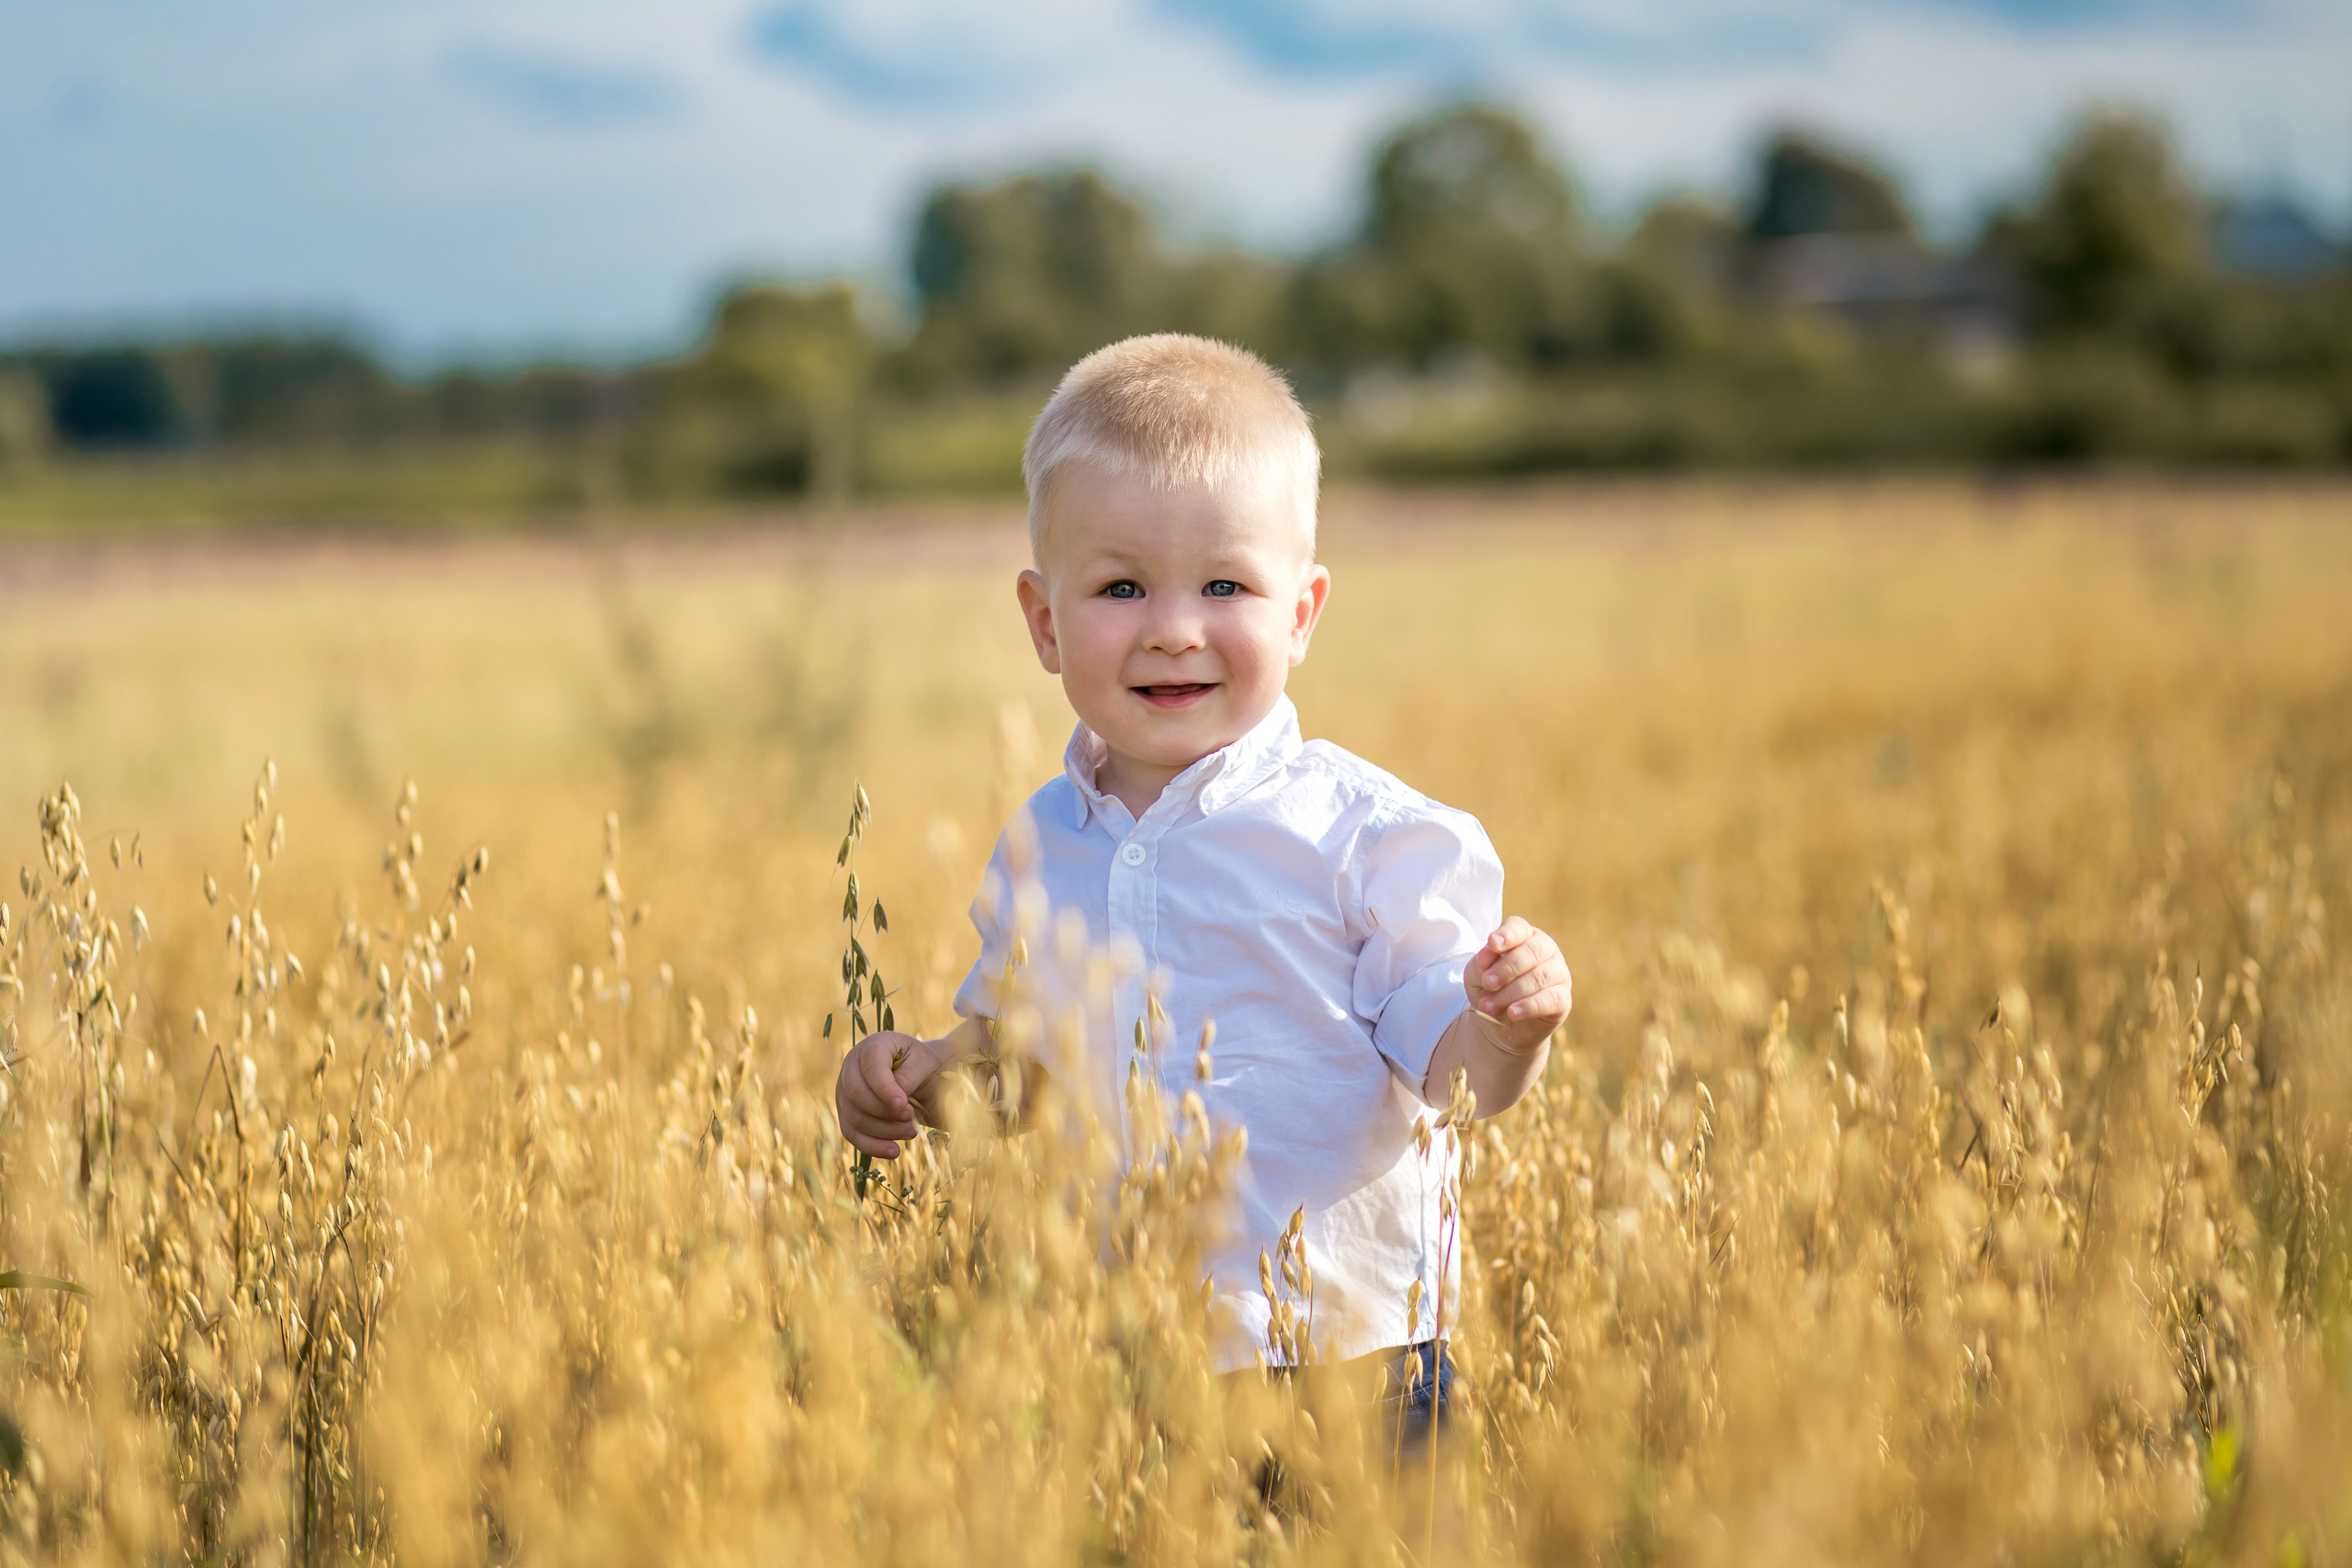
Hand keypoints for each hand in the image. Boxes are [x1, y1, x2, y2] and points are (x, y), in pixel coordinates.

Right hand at [836, 1030, 941, 1159]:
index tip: (904, 1106)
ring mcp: (844, 1090)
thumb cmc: (921, 1064)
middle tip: (911, 1118)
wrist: (917, 1075)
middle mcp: (851, 1066)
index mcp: (872, 1046)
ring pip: (854, 1117)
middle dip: (884, 1112)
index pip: (871, 1067)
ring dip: (883, 1131)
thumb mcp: (924, 1063)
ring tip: (911, 1132)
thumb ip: (909, 1077)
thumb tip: (894, 1103)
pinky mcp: (846, 1112)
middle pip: (856, 1094)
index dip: (885, 1089)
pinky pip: (851, 1134)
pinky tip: (894, 1151)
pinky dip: (872, 1146)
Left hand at [1463, 917, 1571, 1053]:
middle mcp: (1546, 950)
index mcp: (1524, 937)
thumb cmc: (1490, 991)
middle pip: (1533, 951)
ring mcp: (1559, 973)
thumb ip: (1480, 963)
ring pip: (1540, 977)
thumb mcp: (1476, 976)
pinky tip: (1513, 1013)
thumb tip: (1489, 952)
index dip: (1507, 935)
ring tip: (1489, 1006)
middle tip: (1488, 983)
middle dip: (1507, 968)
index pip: (1519, 927)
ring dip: (1511, 993)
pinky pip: (1551, 999)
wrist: (1500, 1024)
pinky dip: (1529, 1006)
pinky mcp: (1563, 999)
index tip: (1493, 944)